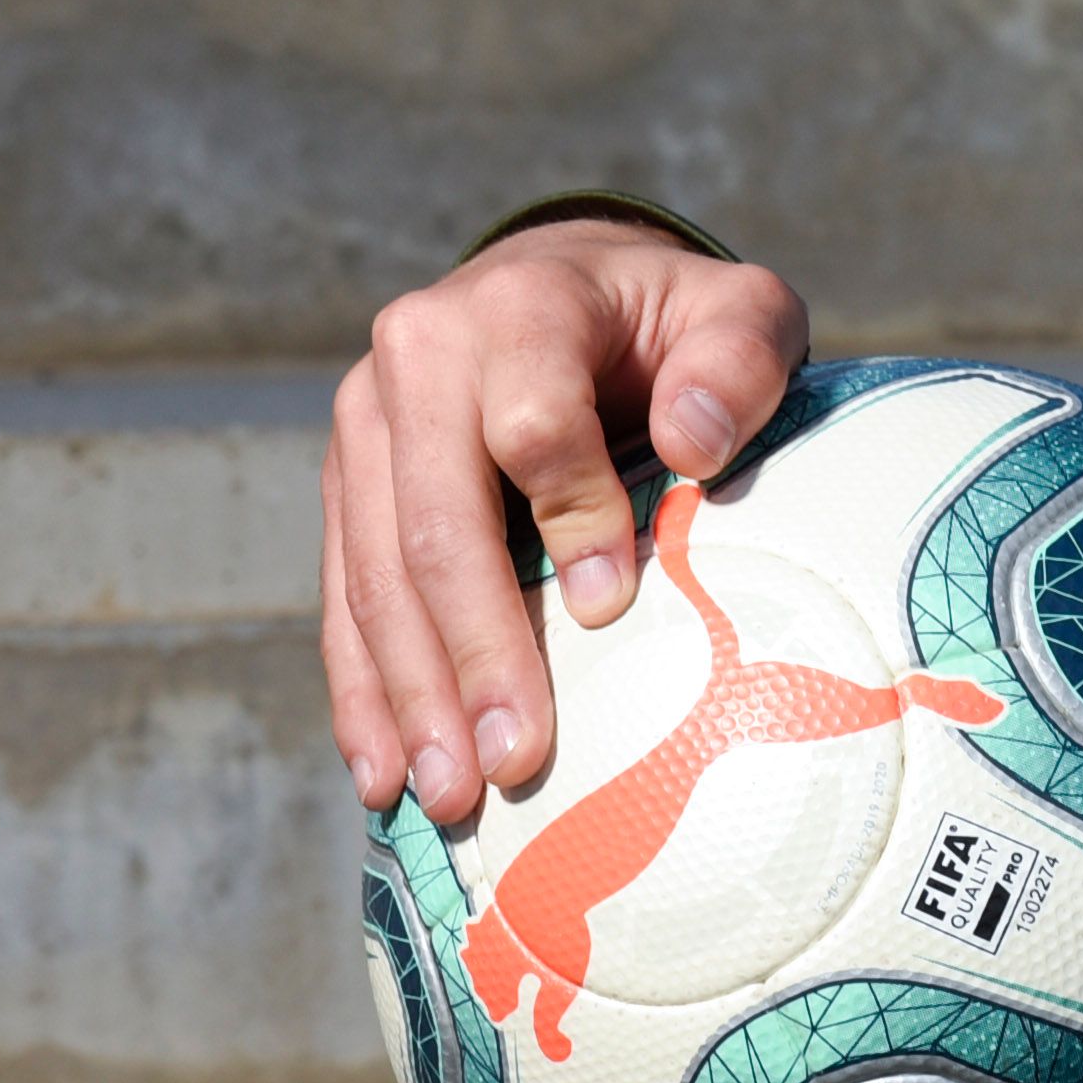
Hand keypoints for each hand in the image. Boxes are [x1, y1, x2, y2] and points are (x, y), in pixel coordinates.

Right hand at [318, 219, 809, 819]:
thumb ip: (739, 359)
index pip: (529, 426)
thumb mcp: (739, 311)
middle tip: (515, 763)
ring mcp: (364, 425)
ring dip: (411, 697)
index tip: (609, 611)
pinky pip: (343, 597)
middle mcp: (414, 359)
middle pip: (434, 524)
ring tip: (450, 798)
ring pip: (376, 576)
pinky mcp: (344, 484)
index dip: (570, 519)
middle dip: (474, 654)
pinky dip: (363, 691)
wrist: (569, 284)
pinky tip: (383, 772)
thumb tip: (694, 445)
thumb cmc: (673, 321)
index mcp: (515, 308)